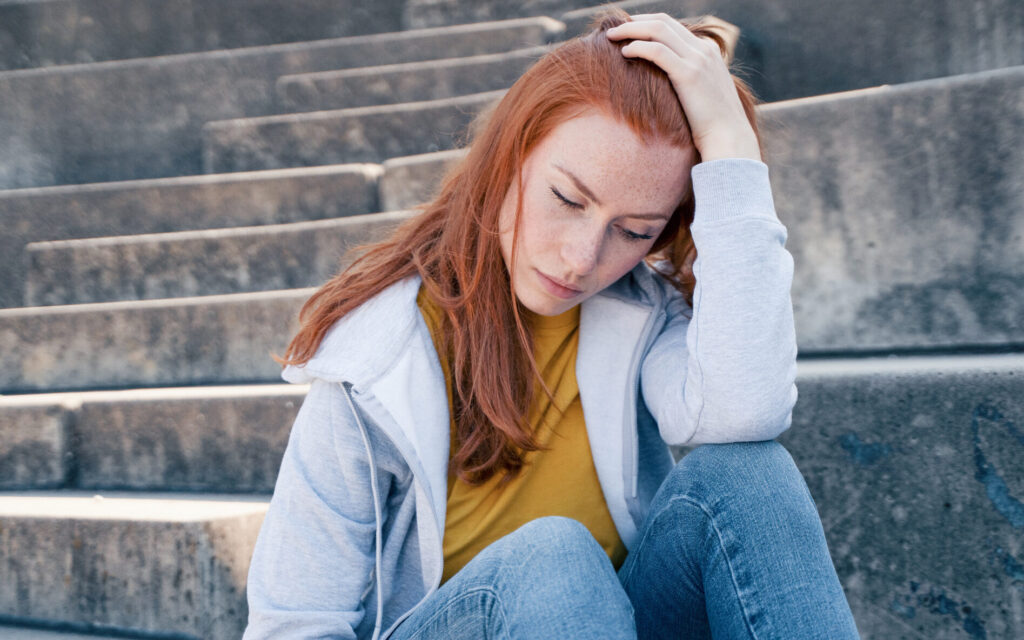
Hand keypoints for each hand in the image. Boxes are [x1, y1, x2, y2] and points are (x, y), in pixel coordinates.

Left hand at [605, 14, 760, 161]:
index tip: (628, 31)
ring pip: (658, 30)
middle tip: (615, 28)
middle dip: (636, 22)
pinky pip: (657, 51)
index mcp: (707, 51)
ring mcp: (697, 60)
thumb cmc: (713, 124)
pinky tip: (625, 53)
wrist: (729, 137)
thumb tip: (668, 86)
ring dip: (631, 30)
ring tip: (612, 36)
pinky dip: (638, 47)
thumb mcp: (704, 94)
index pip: (673, 25)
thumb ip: (690, 81)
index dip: (647, 23)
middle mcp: (703, 50)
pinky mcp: (688, 74)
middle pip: (663, 22)